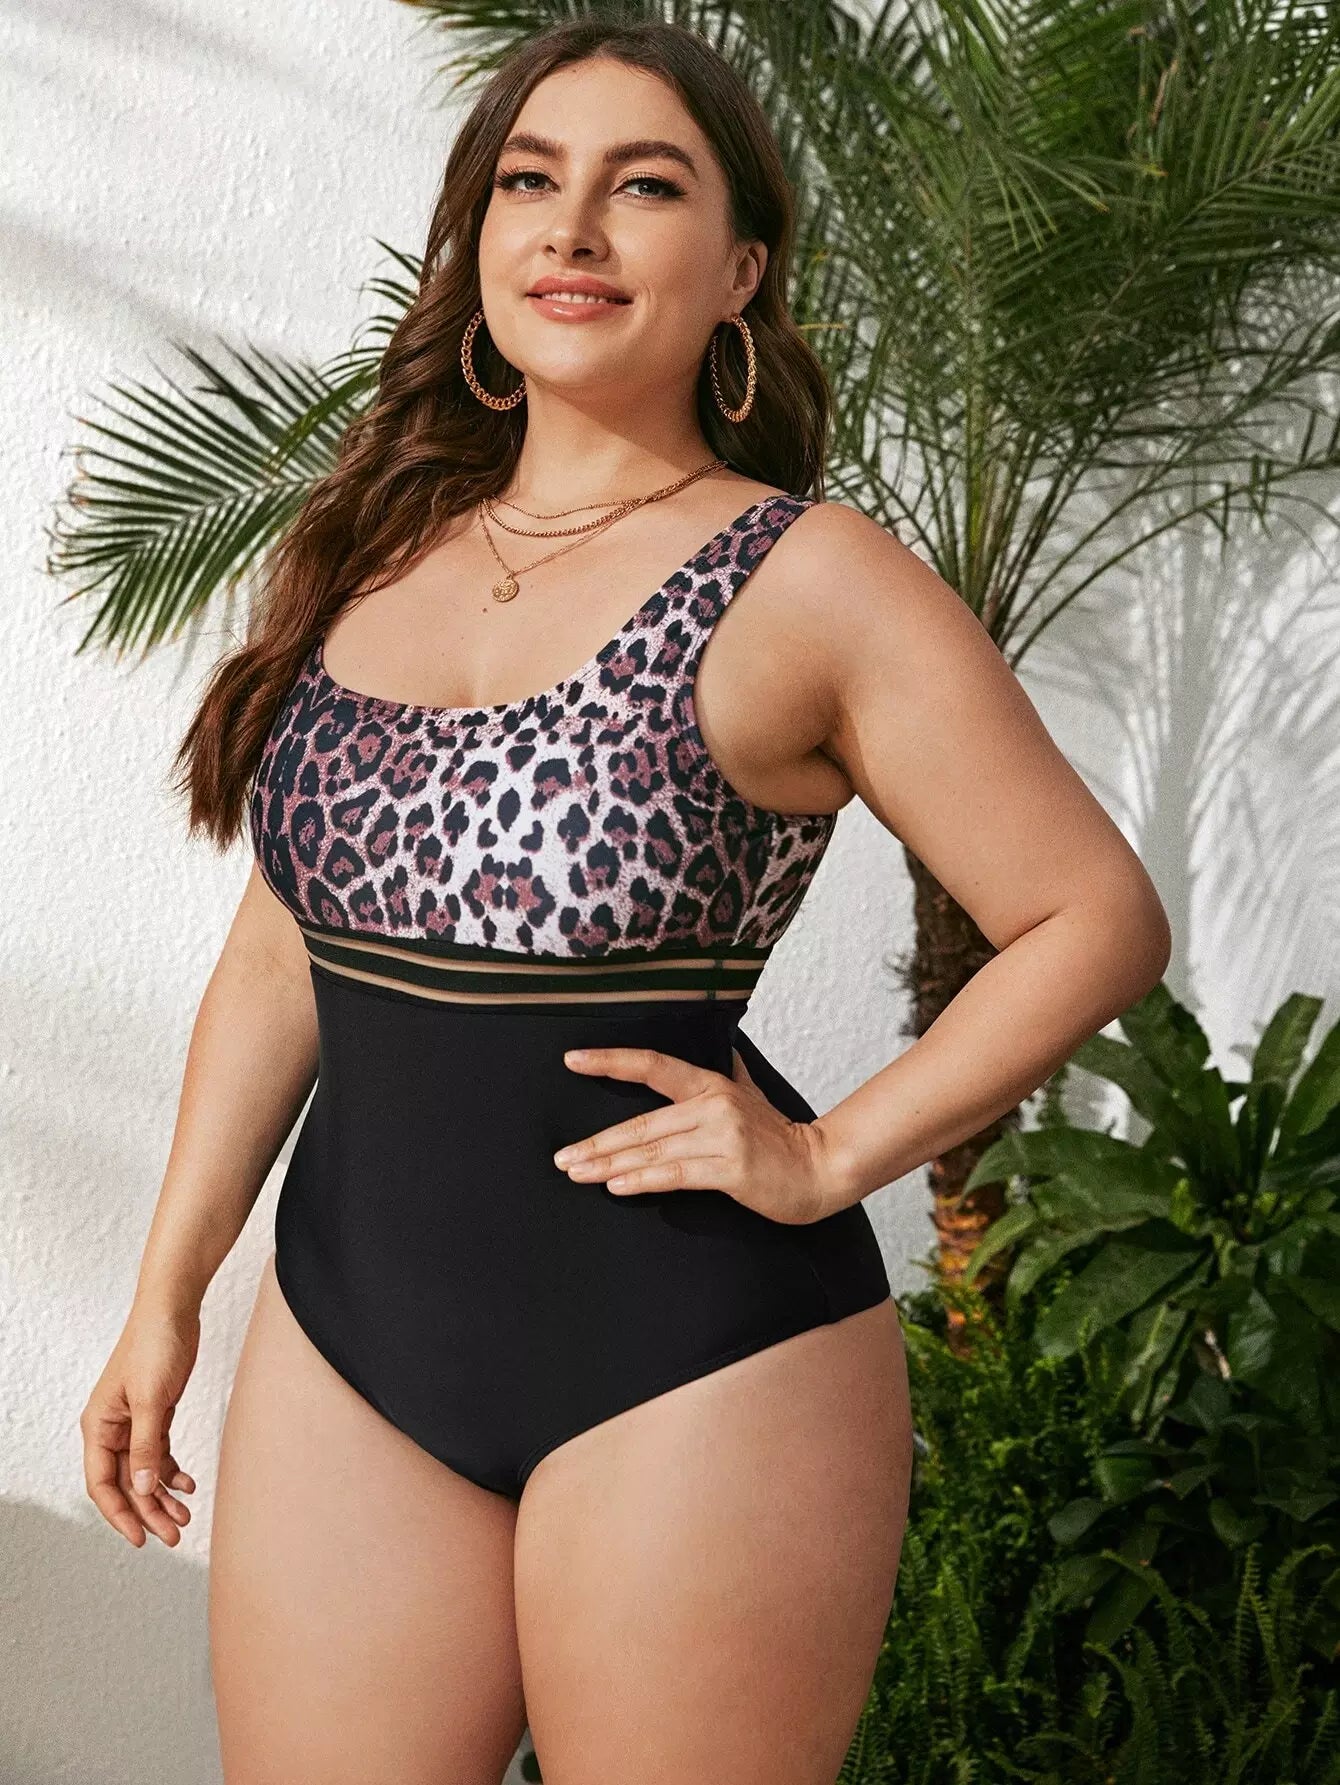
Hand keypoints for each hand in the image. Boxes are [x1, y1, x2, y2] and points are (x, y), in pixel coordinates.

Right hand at [80, 1303, 199, 1546]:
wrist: (173, 1310)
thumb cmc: (155, 1346)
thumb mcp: (152, 1399)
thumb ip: (146, 1446)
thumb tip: (140, 1488)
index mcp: (99, 1426)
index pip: (102, 1484)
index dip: (119, 1515)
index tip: (140, 1540)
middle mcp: (112, 1428)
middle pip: (126, 1483)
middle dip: (147, 1511)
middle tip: (175, 1534)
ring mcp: (134, 1422)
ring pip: (144, 1472)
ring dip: (162, 1494)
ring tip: (185, 1515)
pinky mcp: (155, 1413)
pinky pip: (159, 1453)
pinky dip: (172, 1470)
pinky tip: (188, 1483)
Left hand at [554, 1043, 840, 1224]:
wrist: (821, 1169)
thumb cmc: (781, 1138)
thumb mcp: (753, 1095)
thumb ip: (733, 1074)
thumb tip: (725, 1050)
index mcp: (712, 1085)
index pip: (652, 1066)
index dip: (611, 1061)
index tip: (573, 1060)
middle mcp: (714, 1105)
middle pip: (642, 1123)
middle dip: (597, 1142)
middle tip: (563, 1156)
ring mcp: (723, 1136)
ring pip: (653, 1150)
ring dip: (610, 1164)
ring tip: (578, 1172)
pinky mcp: (731, 1168)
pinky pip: (676, 1174)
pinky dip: (644, 1179)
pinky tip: (617, 1185)